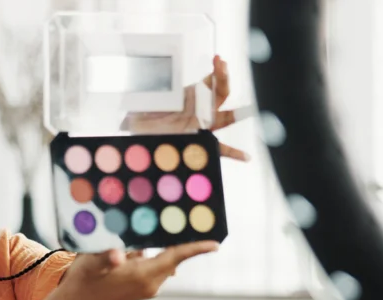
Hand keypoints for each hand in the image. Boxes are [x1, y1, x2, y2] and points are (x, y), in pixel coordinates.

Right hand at [53, 242, 220, 299]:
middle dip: (184, 241)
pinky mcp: (141, 289)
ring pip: (166, 262)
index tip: (215, 244)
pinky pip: (157, 267)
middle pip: (174, 258)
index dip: (195, 249)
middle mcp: (151, 284)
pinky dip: (159, 254)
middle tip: (192, 219)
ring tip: (170, 226)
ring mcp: (147, 288)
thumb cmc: (84, 282)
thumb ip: (106, 257)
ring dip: (169, 247)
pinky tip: (147, 242)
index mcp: (143, 276)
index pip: (176, 258)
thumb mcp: (91, 264)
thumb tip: (118, 256)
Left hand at [120, 55, 250, 161]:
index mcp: (190, 97)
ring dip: (235, 113)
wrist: (136, 137)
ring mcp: (201, 126)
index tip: (218, 60)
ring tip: (245, 111)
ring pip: (223, 118)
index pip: (209, 83)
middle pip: (219, 95)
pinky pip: (220, 149)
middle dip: (223, 80)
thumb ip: (151, 91)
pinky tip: (246, 158)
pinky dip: (233, 153)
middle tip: (224, 67)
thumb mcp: (147, 100)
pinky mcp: (200, 141)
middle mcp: (199, 110)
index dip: (216, 72)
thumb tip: (146, 79)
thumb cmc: (140, 115)